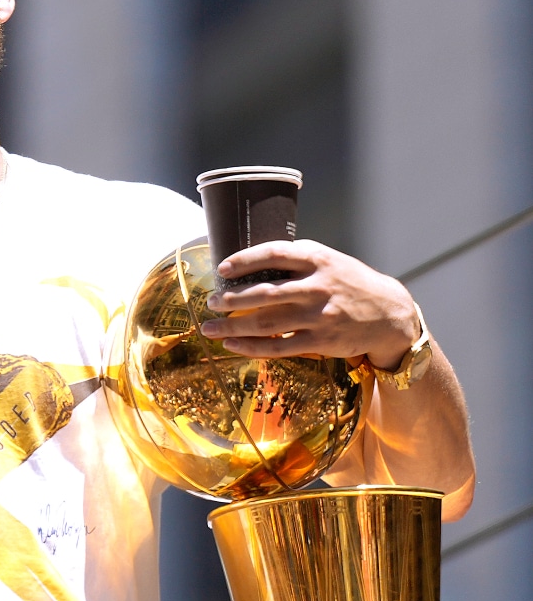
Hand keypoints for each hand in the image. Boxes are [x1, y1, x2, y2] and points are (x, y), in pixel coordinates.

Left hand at [199, 239, 419, 369]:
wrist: (390, 314)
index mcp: (318, 260)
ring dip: (233, 326)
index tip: (223, 268)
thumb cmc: (349, 282)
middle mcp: (318, 287)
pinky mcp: (322, 342)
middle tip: (211, 302)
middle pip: (265, 293)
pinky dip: (251, 347)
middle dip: (231, 299)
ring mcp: (320, 316)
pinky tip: (232, 344)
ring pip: (267, 323)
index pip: (274, 254)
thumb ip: (296, 259)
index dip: (245, 260)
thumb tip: (249, 260)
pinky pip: (279, 347)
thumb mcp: (328, 260)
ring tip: (209, 327)